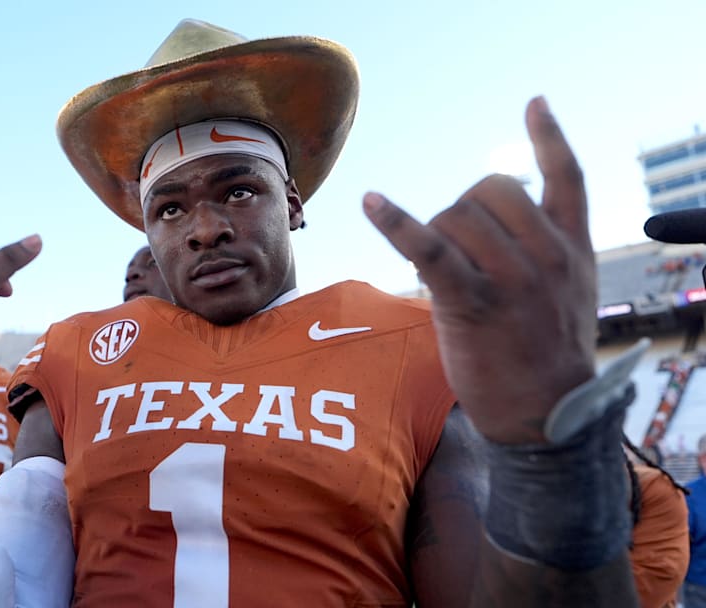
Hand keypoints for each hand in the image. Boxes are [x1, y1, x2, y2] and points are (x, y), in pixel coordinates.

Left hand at [364, 97, 595, 443]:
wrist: (547, 416)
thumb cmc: (545, 353)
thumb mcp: (569, 292)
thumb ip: (547, 249)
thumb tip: (494, 214)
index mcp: (573, 247)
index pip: (568, 177)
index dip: (549, 137)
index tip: (534, 103)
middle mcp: (548, 255)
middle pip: (489, 190)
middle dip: (464, 210)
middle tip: (461, 255)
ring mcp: (513, 279)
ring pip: (457, 215)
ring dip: (437, 232)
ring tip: (446, 272)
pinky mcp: (472, 303)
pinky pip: (430, 248)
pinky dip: (397, 223)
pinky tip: (371, 201)